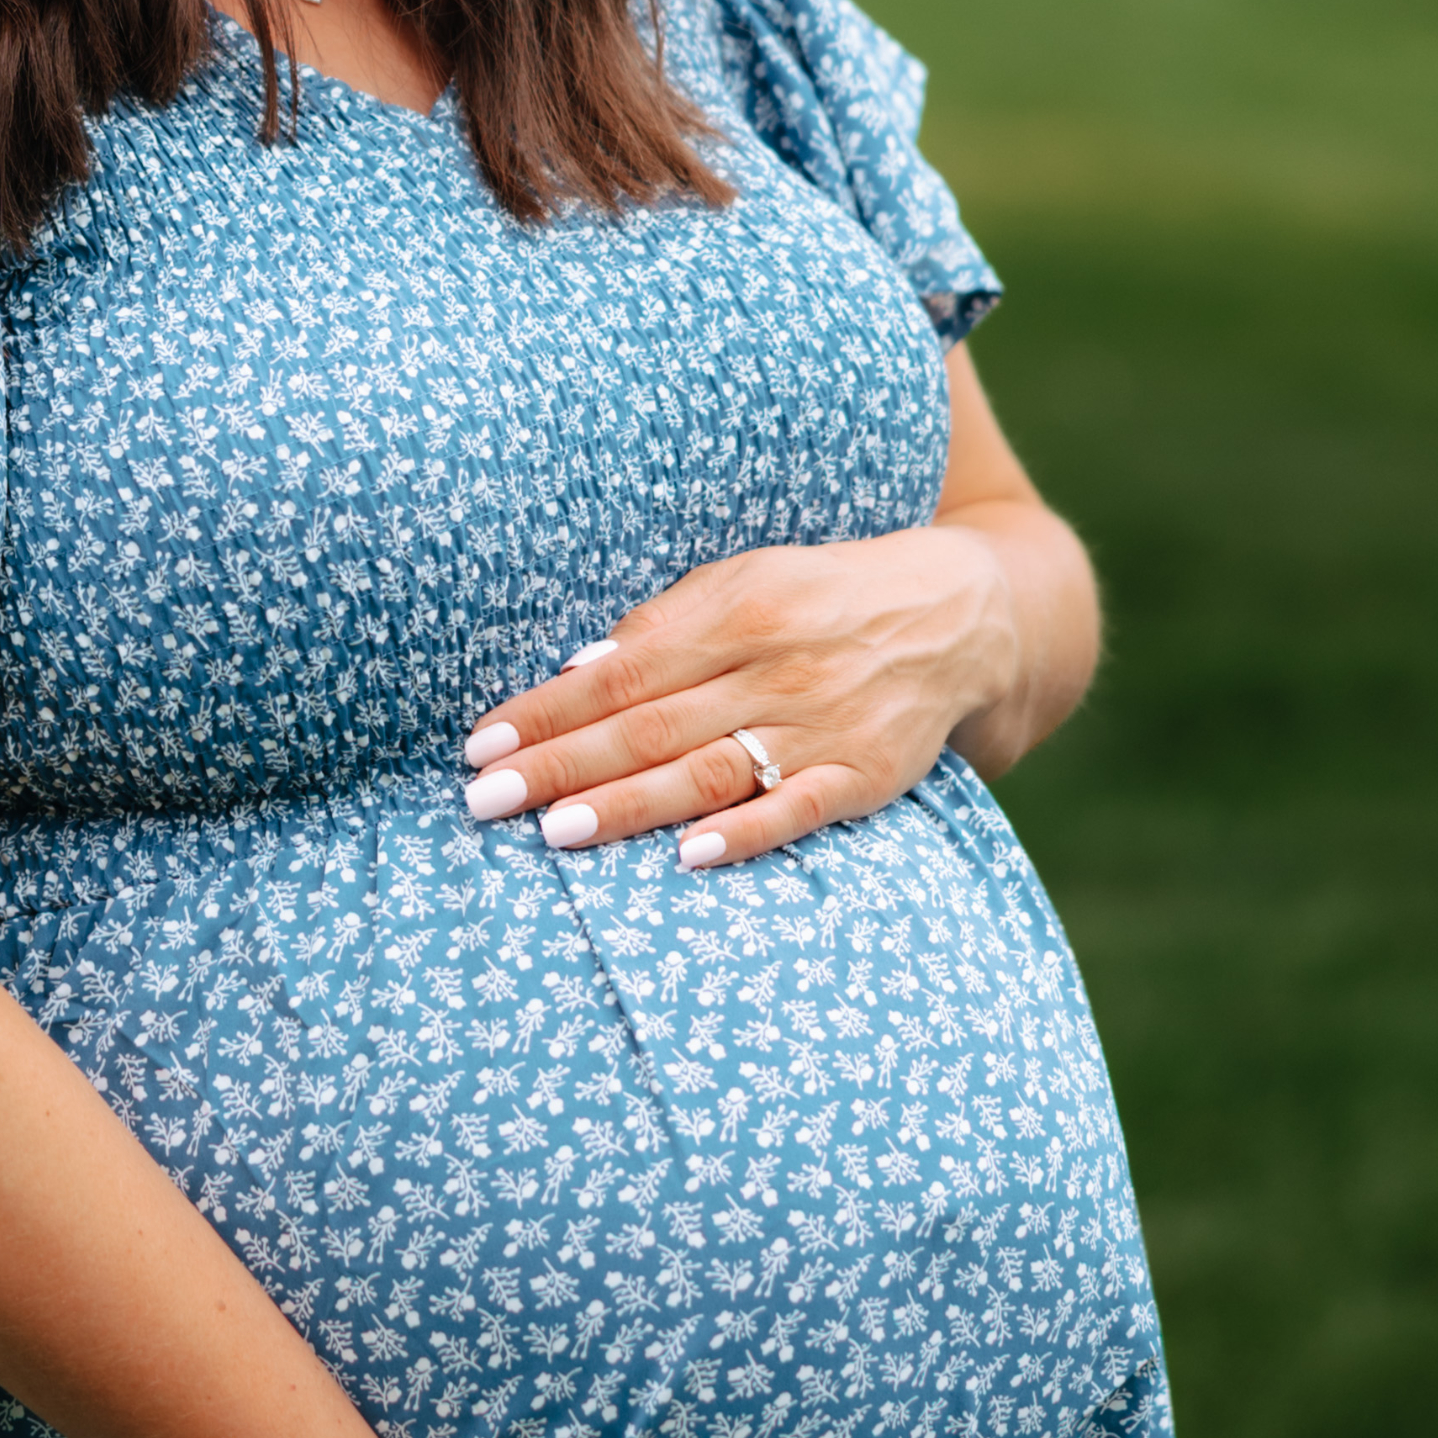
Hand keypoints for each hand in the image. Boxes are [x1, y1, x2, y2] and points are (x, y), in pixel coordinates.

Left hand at [459, 522, 1017, 869]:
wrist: (957, 617)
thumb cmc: (820, 598)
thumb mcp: (743, 580)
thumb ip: (663, 627)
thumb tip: (576, 674)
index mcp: (736, 611)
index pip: (620, 671)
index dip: (548, 710)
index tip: (481, 745)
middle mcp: (774, 667)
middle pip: (650, 726)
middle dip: (561, 766)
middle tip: (486, 800)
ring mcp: (821, 725)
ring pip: (709, 771)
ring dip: (628, 805)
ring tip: (557, 833)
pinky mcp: (864, 774)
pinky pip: (796, 811)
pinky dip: (743, 834)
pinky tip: (686, 857)